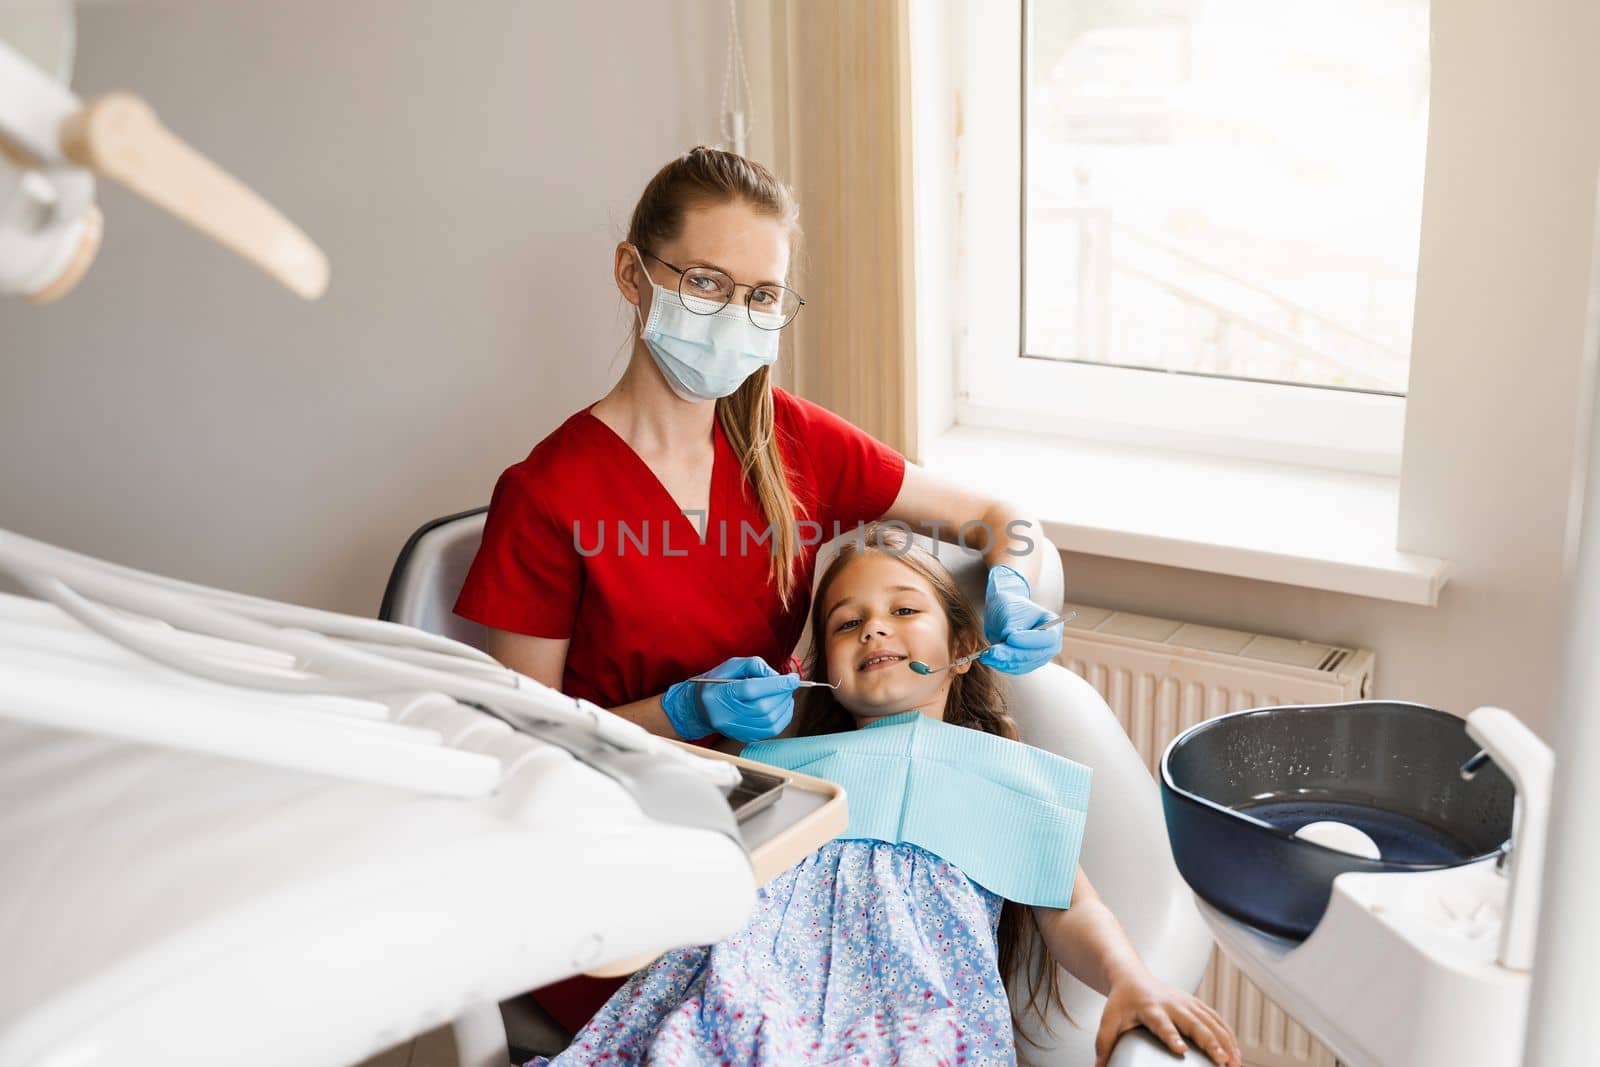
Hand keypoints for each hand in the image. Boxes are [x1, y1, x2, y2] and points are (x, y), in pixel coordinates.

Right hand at [662, 656, 799, 742]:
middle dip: (782, 695)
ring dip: (785, 706)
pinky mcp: (744, 736)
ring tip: (785, 694)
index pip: (751, 690)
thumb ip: (754, 665)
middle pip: (763, 707)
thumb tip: (777, 676)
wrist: (699, 708)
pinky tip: (782, 707)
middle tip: (789, 685)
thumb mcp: (732, 665)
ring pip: (770, 721)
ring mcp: (735, 729)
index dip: (776, 684)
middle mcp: (726, 715)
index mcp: (720, 694)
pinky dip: (783, 718)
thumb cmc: (716, 683)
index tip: (793, 679)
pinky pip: (770, 731)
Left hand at [979, 564, 1061, 674]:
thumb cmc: (1010, 607)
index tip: (1010, 637)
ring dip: (1003, 661)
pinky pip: (1015, 668)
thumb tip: (1002, 651)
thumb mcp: (1011, 614)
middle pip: (1035, 654)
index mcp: (1053, 625)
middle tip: (992, 651)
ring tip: (986, 655)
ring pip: (1023, 664)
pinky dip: (1001, 664)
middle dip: (1012, 654)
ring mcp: (1040, 656)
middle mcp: (1050, 644)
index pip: (1047, 638)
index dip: (1030, 640)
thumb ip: (1010, 632)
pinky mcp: (1027, 664)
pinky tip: (988, 658)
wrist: (1003, 611)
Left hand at [1094, 969, 1240, 1066]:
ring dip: (1225, 1041)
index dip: (1172, 1036)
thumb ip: (1104, 1043)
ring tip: (1235, 1063)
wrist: (1131, 976)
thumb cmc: (1122, 1002)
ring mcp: (1187, 1002)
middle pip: (1194, 1023)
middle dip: (1210, 1041)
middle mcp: (1172, 1004)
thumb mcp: (1109, 1019)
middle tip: (1222, 1060)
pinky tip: (1237, 1053)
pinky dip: (1228, 1034)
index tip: (1181, 1049)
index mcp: (1150, 1008)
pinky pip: (1216, 1019)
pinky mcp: (1195, 1003)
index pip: (1162, 1023)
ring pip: (1210, 1021)